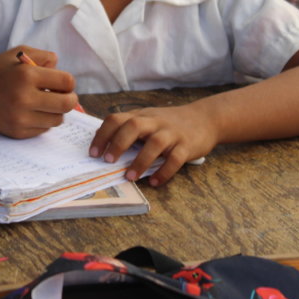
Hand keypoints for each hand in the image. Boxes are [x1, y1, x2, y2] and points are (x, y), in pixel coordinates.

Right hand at [0, 47, 79, 138]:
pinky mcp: (17, 132)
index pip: (67, 82)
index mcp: (26, 75)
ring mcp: (20, 118)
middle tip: (64, 96)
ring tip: (45, 103)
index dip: (68, 82)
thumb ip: (46, 58)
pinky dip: (42, 121)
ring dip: (56, 111)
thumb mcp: (20, 53)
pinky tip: (31, 112)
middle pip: (67, 104)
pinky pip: (43, 129)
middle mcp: (23, 98)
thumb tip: (64, 75)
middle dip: (69, 99)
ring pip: (57, 120)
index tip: (62, 83)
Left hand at [89, 106, 218, 185]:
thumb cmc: (170, 123)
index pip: (117, 119)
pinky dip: (164, 171)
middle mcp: (155, 122)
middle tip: (108, 161)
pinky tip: (154, 181)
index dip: (103, 135)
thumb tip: (102, 145)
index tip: (93, 153)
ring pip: (155, 143)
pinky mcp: (187, 146)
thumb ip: (129, 129)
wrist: (205, 118)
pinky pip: (176, 159)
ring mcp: (172, 133)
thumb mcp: (148, 119)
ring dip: (140, 161)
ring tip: (130, 176)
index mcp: (141, 116)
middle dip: (118, 143)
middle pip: (133, 126)